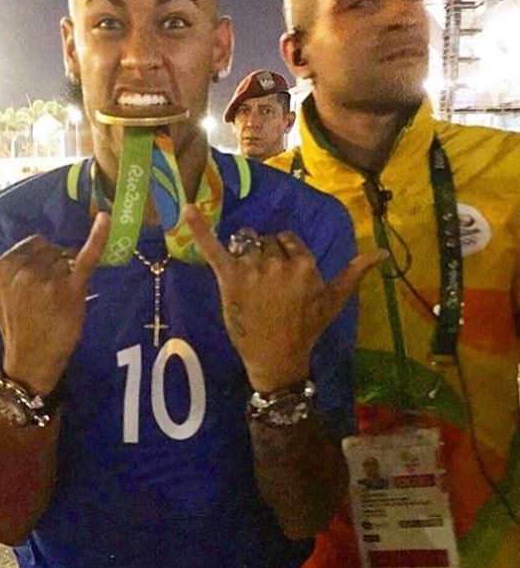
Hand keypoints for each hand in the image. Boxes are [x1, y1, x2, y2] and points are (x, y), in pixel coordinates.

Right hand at [0, 213, 109, 393]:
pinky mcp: (71, 290)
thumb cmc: (12, 323)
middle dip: (54, 265)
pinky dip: (98, 236)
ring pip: (67, 258)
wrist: (31, 359)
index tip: (37, 281)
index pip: (33, 244)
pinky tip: (105, 218)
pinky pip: (86, 256)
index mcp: (3, 267)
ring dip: (68, 272)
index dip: (40, 260)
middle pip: (51, 250)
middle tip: (50, 293)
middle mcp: (24, 271)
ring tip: (60, 297)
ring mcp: (48, 281)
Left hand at [185, 205, 383, 392]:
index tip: (282, 275)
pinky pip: (214, 248)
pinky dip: (199, 228)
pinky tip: (186, 210)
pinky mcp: (229, 279)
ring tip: (249, 286)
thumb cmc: (306, 329)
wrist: (277, 358)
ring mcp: (252, 270)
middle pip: (265, 242)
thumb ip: (354, 273)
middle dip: (264, 257)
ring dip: (245, 258)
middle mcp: (279, 264)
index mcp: (305, 264)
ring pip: (245, 245)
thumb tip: (380, 252)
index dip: (284, 255)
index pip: (288, 240)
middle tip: (265, 287)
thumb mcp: (334, 301)